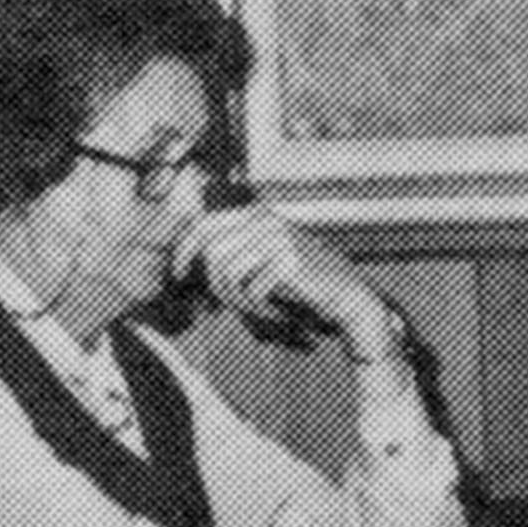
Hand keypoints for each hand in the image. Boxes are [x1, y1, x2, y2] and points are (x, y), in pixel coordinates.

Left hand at [179, 205, 400, 366]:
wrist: (348, 296)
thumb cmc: (300, 283)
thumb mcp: (260, 261)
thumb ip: (227, 255)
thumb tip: (180, 266)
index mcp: (256, 214)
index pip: (201, 225)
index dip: (183, 253)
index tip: (179, 277)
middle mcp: (266, 220)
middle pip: (211, 252)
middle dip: (212, 286)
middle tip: (223, 306)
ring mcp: (279, 238)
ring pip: (226, 272)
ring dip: (235, 300)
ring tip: (254, 310)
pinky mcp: (289, 261)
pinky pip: (251, 289)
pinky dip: (257, 308)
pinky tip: (274, 312)